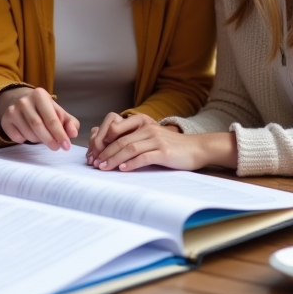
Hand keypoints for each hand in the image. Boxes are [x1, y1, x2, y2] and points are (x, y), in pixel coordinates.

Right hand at [0, 87, 78, 149]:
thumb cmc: (45, 110)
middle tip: (56, 147)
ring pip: (28, 134)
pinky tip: (29, 134)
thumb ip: (70, 123)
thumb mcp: (59, 113)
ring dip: (38, 140)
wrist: (22, 103)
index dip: (60, 134)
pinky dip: (25, 140)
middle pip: (38, 126)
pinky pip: (17, 138)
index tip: (66, 146)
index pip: (51, 118)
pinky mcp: (5, 120)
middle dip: (49, 140)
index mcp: (40, 95)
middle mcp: (24, 100)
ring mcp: (12, 110)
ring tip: (43, 137)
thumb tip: (73, 134)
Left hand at [92, 118, 210, 171]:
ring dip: (114, 159)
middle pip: (121, 141)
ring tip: (103, 167)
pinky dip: (131, 163)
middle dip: (105, 153)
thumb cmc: (173, 147)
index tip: (95, 154)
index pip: (117, 132)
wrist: (197, 148)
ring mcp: (157, 140)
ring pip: (129, 149)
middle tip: (94, 163)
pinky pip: (144, 157)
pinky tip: (122, 169)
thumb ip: (135, 139)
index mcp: (143, 124)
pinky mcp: (164, 152)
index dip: (103, 143)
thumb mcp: (153, 138)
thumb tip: (112, 147)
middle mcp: (149, 130)